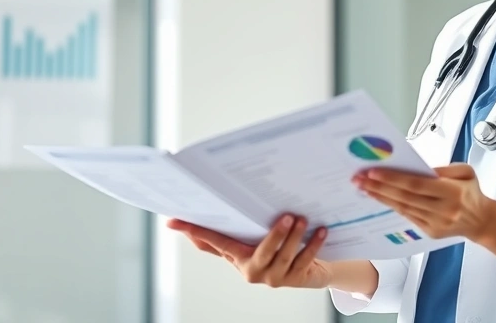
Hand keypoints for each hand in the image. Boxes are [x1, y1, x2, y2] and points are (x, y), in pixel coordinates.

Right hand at [166, 214, 333, 288]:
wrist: (306, 271)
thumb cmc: (271, 252)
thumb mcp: (246, 243)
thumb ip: (220, 237)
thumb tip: (186, 224)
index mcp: (238, 259)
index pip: (214, 243)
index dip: (195, 231)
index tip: (174, 221)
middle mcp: (254, 271)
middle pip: (262, 252)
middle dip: (273, 235)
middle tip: (285, 216)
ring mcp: (276, 277)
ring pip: (286, 257)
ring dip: (296, 238)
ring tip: (303, 220)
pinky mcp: (296, 278)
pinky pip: (305, 260)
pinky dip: (314, 245)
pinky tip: (321, 231)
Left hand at [353, 163, 492, 240]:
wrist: (481, 220)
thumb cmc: (470, 191)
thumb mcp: (465, 172)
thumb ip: (442, 169)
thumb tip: (415, 167)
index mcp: (453, 192)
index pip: (417, 184)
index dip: (393, 179)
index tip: (373, 172)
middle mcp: (443, 210)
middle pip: (405, 197)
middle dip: (379, 187)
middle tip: (359, 178)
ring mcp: (436, 223)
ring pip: (403, 208)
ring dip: (381, 197)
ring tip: (363, 187)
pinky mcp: (430, 232)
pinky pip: (407, 217)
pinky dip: (392, 206)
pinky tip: (379, 197)